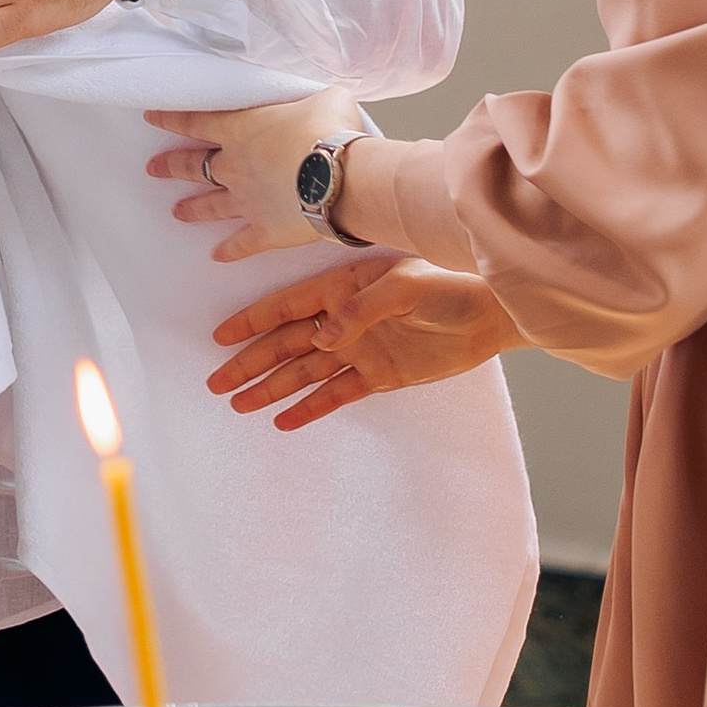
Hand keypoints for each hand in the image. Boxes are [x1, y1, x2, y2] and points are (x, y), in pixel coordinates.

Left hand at [143, 88, 360, 258]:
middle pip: (194, 165)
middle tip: (152, 169)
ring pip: (212, 205)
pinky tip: (218, 256)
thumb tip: (327, 101)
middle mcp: (235, 166)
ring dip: (194, 208)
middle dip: (171, 167)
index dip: (171, 119)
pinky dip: (230, 250)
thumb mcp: (325, 99)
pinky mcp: (265, 230)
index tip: (150, 118)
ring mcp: (247, 201)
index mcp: (241, 129)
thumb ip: (316, 100)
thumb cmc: (331, 131)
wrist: (340, 177)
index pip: (196, 122)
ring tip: (177, 213)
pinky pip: (242, 243)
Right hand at [207, 259, 518, 432]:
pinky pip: (334, 394)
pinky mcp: (378, 376)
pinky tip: (283, 420)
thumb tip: (320, 336)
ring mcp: (358, 350)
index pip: (287, 307)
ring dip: (271, 387)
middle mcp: (342, 320)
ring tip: (238, 404)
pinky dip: (309, 407)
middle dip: (250, 362)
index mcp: (342, 289)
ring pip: (303, 372)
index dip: (253, 322)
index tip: (221, 337)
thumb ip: (360, 309)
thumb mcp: (404, 286)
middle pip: (285, 344)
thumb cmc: (448, 286)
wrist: (491, 314)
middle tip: (216, 383)